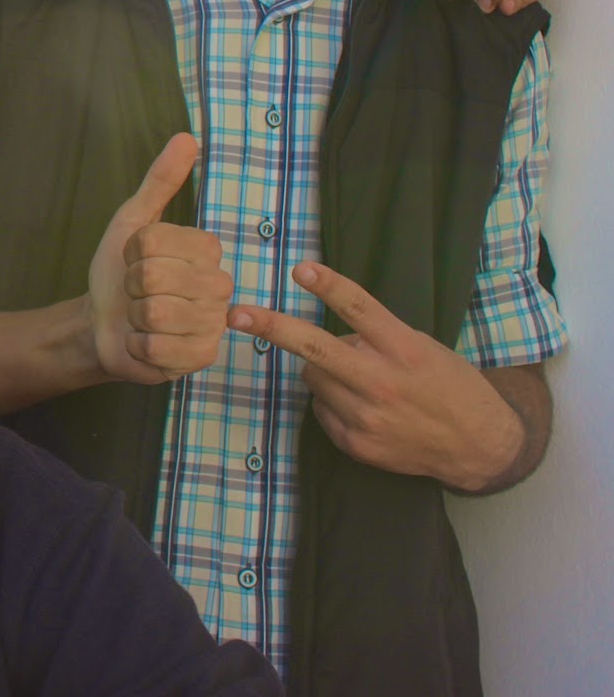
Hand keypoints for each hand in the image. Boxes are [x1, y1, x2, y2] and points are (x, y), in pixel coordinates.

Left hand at [88, 133, 231, 383]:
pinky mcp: (201, 359)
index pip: (156, 240)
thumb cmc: (119, 272)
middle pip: (155, 276)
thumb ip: (160, 181)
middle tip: (137, 291)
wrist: (102, 323)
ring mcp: (213, 325)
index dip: (132, 252)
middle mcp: (219, 285)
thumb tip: (186, 137)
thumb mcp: (133, 222)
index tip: (135, 260)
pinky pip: (157, 347)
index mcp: (207, 250)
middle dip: (131, 284)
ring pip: (156, 312)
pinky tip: (144, 341)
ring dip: (133, 316)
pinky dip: (138, 345)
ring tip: (141, 317)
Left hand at [229, 261, 524, 489]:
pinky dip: (332, 401)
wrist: (479, 446)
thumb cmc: (448, 385)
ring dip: (322, 370)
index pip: (361, 309)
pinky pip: (321, 409)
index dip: (330, 286)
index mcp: (404, 349)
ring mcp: (367, 415)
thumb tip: (334, 335)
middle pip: (314, 347)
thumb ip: (378, 338)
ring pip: (312, 377)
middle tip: (236, 313)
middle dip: (270, 327)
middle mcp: (382, 381)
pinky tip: (363, 407)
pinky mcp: (357, 443)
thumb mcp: (422, 348)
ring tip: (357, 379)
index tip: (301, 268)